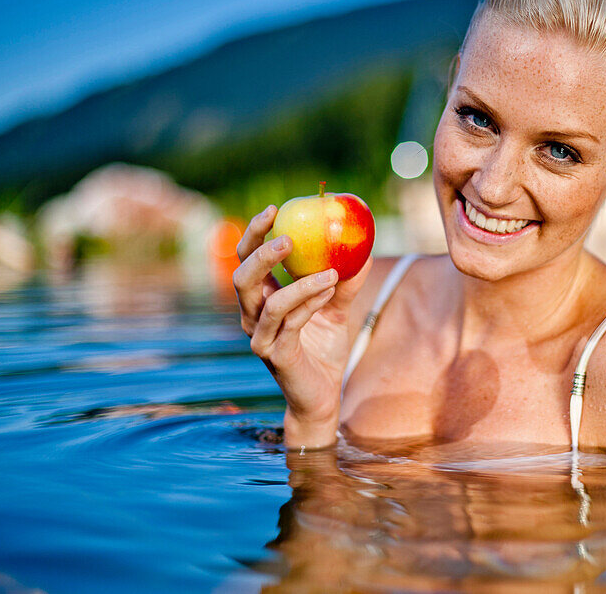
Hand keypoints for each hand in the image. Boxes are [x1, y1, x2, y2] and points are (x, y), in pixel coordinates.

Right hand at [233, 205, 372, 447]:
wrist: (324, 395)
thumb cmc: (324, 349)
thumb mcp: (337, 308)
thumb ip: (346, 280)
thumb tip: (364, 246)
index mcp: (261, 298)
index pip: (246, 258)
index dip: (253, 232)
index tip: (274, 209)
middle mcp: (252, 315)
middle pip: (241, 276)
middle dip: (260, 252)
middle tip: (288, 236)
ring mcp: (260, 336)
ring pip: (267, 301)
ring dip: (299, 281)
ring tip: (330, 270)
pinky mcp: (275, 354)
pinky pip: (289, 322)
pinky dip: (310, 301)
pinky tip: (330, 289)